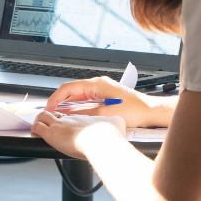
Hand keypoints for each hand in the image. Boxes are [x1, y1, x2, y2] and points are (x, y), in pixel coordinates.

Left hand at [30, 109, 125, 159]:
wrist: (103, 140)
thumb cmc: (111, 135)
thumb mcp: (117, 123)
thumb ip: (116, 122)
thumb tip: (119, 123)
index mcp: (86, 117)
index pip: (72, 115)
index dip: (67, 118)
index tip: (66, 123)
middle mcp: (71, 118)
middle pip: (56, 112)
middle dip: (51, 117)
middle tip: (49, 124)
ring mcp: (60, 124)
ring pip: (43, 116)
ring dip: (40, 121)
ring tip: (39, 127)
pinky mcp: (51, 132)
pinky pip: (37, 127)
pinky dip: (34, 129)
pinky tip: (34, 133)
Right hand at [44, 76, 172, 129]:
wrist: (152, 111)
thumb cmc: (135, 111)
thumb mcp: (105, 114)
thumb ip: (85, 114)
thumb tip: (69, 116)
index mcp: (96, 85)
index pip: (68, 88)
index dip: (56, 98)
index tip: (49, 107)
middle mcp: (99, 84)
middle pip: (73, 91)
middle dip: (61, 101)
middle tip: (52, 112)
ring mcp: (103, 89)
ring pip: (80, 96)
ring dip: (70, 105)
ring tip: (62, 115)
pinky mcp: (108, 96)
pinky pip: (88, 99)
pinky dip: (80, 106)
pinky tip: (78, 115)